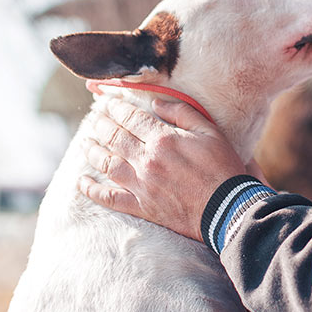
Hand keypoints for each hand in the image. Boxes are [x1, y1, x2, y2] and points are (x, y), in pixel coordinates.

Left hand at [79, 92, 246, 240]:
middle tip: (95, 118)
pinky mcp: (142, 207)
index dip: (116, 107)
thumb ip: (183, 114)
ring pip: (107, 164)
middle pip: (114, 138)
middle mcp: (147, 161)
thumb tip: (157, 104)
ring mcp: (142, 185)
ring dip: (92, 151)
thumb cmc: (223, 169)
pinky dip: (92, 190)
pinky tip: (82, 181)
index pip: (131, 118)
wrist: (229, 210)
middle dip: (101, 125)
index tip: (108, 101)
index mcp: (164, 140)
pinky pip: (110, 198)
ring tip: (86, 143)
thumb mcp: (210, 132)